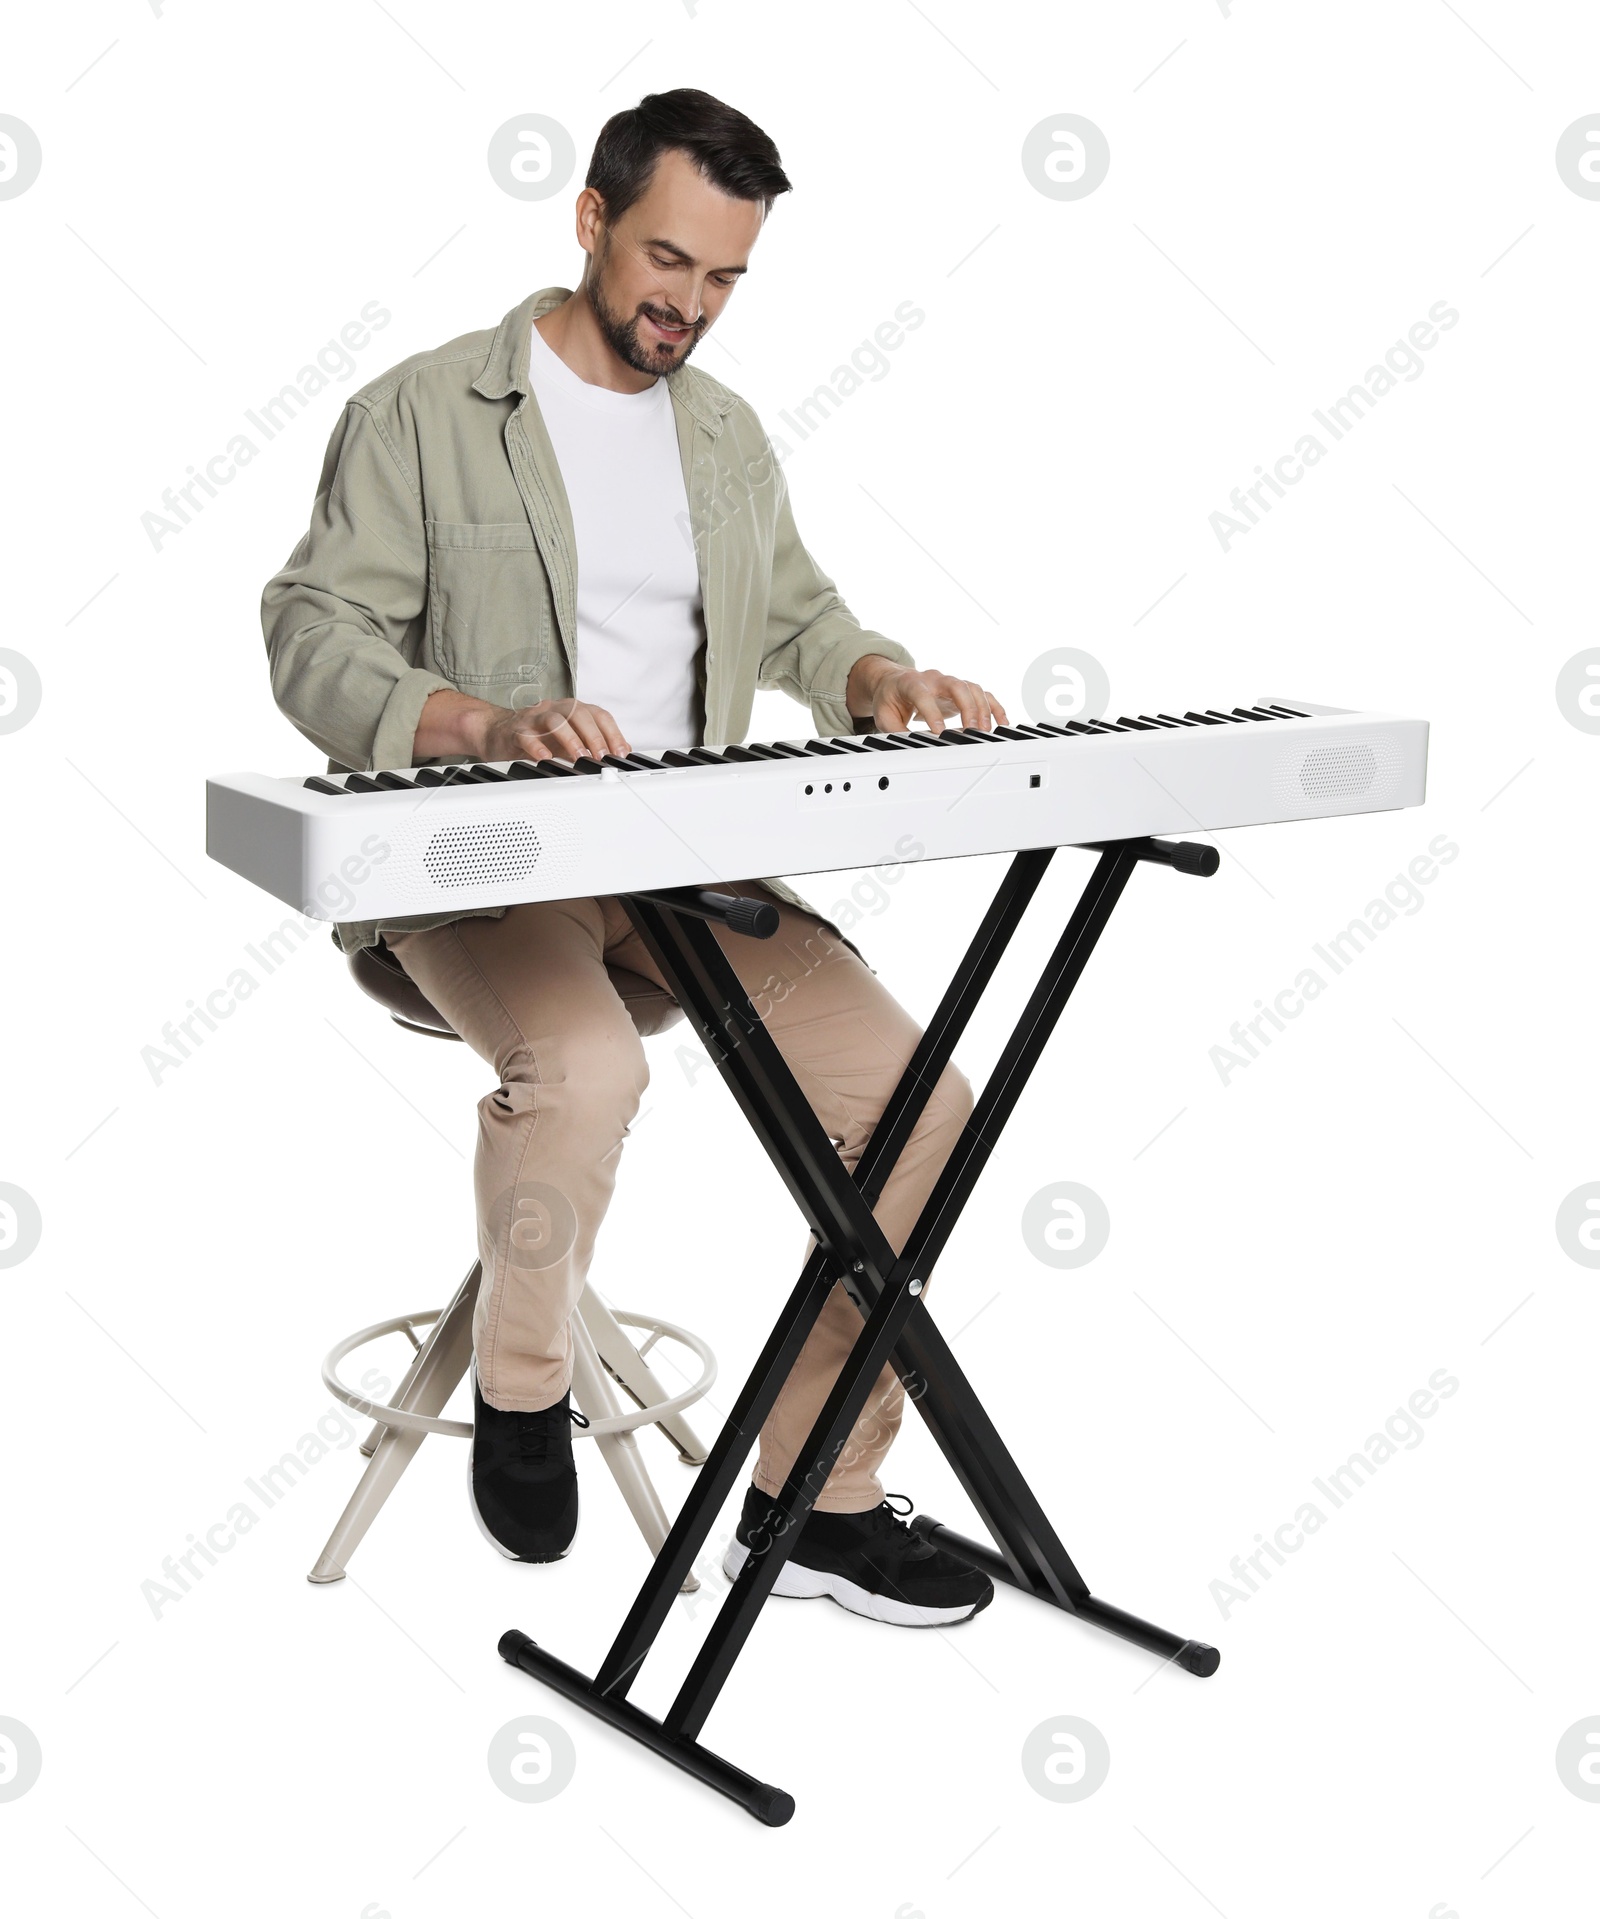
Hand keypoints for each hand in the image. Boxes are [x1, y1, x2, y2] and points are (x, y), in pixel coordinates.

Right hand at [416, 688, 629, 761]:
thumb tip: (621, 754)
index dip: (612, 733)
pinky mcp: (516, 730)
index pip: (598, 715)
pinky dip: (538, 747)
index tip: (620, 753)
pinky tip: (546, 759)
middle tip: (602, 757)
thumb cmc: (537, 736)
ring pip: (555, 720)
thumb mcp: (569, 741)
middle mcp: (556, 709)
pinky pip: (527, 736)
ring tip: (580, 758)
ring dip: (571, 740)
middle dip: (594, 736)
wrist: (497, 732)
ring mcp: (535, 718)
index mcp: (572, 710)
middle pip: (579, 713)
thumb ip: (592, 745)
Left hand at [847, 656, 1008, 733]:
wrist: (894, 682)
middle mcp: (934, 679)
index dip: (932, 712)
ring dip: (982, 709)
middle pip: (956, 685)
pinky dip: (994, 707)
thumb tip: (911, 748)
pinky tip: (1002, 722)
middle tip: (970, 730)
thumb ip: (896, 731)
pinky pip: (982, 694)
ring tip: (985, 731)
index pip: (923, 694)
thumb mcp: (884, 716)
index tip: (939, 732)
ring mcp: (949, 682)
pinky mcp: (961, 690)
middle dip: (966, 707)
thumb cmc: (890, 699)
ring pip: (972, 688)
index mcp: (911, 683)